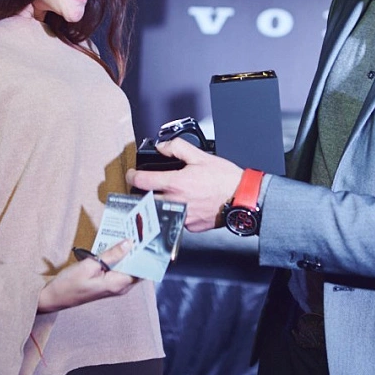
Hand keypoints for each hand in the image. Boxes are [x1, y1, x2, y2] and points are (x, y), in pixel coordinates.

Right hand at [37, 238, 137, 312]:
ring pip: (128, 268)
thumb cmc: (70, 283)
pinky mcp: (109, 284)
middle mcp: (120, 287)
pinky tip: (115, 247)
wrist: (55, 297)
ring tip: (128, 235)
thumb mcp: (90, 265)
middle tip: (137, 232)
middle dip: (137, 251)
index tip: (146, 239)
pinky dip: (119, 259)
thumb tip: (129, 243)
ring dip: (127, 254)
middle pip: (136, 268)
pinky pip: (119, 270)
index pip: (141, 269)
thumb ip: (111, 255)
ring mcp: (115, 286)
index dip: (145, 254)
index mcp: (118, 284)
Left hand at [127, 137, 245, 231]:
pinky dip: (177, 212)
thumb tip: (163, 146)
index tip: (132, 174)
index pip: (141, 181)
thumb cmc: (225, 180)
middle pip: (146, 200)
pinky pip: (176, 220)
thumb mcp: (201, 156)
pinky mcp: (190, 227)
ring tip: (169, 195)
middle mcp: (175, 202)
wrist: (242, 199)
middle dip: (143, 193)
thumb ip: (178, 148)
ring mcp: (182, 217)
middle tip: (148, 186)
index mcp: (175, 184)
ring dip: (160, 204)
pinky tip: (186, 205)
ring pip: (160, 212)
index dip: (133, 176)